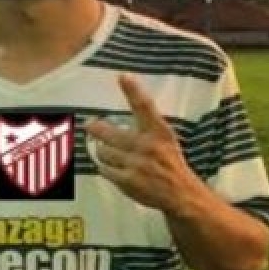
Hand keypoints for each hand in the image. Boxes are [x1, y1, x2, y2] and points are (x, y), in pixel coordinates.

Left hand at [85, 73, 200, 214]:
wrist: (180, 193)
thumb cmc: (170, 162)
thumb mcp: (165, 138)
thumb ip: (146, 125)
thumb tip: (123, 113)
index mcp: (159, 132)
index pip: (145, 107)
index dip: (134, 91)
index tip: (123, 76)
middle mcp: (147, 146)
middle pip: (109, 132)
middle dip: (95, 128)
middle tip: (88, 124)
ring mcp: (136, 164)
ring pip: (103, 152)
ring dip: (102, 151)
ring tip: (106, 151)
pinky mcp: (128, 181)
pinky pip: (105, 169)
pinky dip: (106, 167)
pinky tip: (112, 167)